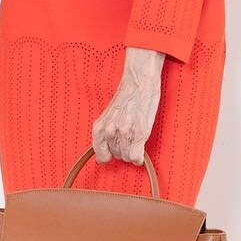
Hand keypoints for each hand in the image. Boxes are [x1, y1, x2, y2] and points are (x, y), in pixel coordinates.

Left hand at [92, 48, 164, 165]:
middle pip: (116, 157)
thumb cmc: (125, 97)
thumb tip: (105, 152)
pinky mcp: (138, 133)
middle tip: (129, 138)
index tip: (115, 151)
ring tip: (135, 137)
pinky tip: (141, 149)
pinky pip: (136, 157)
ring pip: (127, 158)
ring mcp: (124, 133)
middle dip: (123, 150)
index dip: (110, 154)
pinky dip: (139, 157)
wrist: (138, 82)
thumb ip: (105, 133)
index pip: (101, 157)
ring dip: (132, 152)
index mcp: (99, 128)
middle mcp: (109, 132)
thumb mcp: (108, 116)